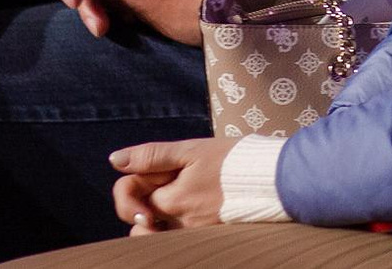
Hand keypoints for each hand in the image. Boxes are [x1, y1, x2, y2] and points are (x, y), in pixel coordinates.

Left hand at [110, 139, 228, 233]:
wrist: (276, 180)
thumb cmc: (235, 160)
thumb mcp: (192, 149)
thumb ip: (152, 156)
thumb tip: (115, 160)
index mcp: (172, 200)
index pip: (129, 196)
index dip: (132, 182)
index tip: (151, 173)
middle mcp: (180, 224)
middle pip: (140, 221)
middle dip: (142, 204)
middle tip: (165, 185)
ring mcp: (194, 235)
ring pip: (156, 237)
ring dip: (154, 224)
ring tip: (172, 203)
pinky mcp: (209, 239)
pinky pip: (178, 241)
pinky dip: (173, 231)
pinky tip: (189, 213)